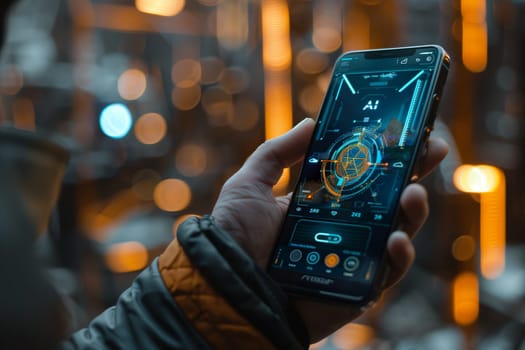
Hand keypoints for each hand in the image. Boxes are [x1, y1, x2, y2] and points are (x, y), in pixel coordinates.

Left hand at [211, 118, 447, 340]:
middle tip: (432, 148)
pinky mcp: (358, 287)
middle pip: (389, 199)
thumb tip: (311, 122)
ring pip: (397, 232)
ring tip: (413, 193)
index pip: (363, 175)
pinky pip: (388, 272)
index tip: (408, 130)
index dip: (387, 154)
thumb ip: (278, 152)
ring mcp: (354, 256)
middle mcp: (344, 227)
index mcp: (323, 203)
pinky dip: (399, 256)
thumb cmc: (237, 234)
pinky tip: (395, 239)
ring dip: (413, 211)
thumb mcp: (251, 183)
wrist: (228, 282)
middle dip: (414, 173)